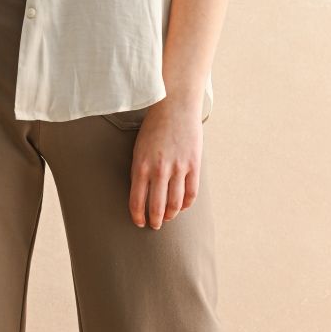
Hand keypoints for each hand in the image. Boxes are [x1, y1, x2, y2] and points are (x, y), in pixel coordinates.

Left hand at [128, 95, 203, 228]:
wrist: (174, 106)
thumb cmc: (154, 127)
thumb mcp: (139, 149)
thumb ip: (140, 171)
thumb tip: (142, 194)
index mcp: (141, 166)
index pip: (137, 201)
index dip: (138, 216)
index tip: (139, 222)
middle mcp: (159, 170)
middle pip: (156, 207)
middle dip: (154, 221)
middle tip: (154, 225)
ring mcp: (178, 168)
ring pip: (174, 204)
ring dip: (170, 215)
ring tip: (167, 218)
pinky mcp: (193, 164)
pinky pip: (191, 193)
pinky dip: (186, 204)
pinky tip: (181, 206)